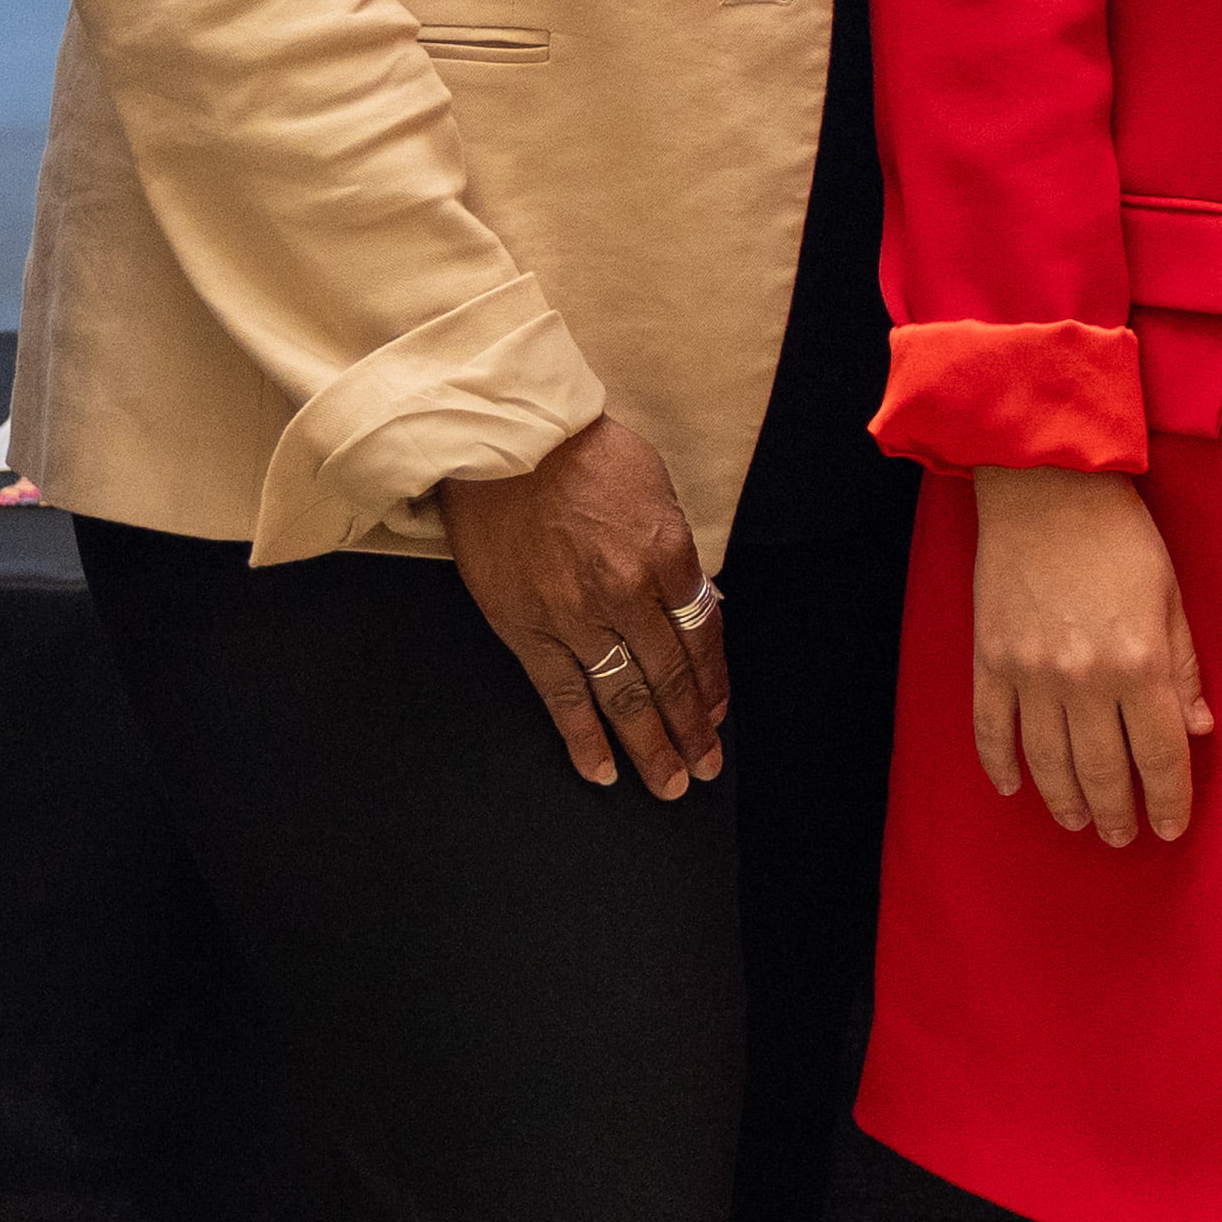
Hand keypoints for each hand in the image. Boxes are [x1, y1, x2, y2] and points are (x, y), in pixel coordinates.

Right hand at [444, 413, 724, 796]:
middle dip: (691, 728)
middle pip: (671, 675)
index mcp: (667, 553)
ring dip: (650, 744)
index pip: (703, 634)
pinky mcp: (526, 628)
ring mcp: (575, 615)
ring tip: (668, 783)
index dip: (713, 680)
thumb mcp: (655, 489)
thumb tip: (694, 603)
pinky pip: (561, 694)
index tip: (719, 713)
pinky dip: (583, 735)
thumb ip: (675, 552)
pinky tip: (602, 770)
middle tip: (704, 768)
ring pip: (622, 693)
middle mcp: (627, 593)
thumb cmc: (582, 453)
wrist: (502, 438)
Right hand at [968, 467, 1210, 849]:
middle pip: (1102, 770)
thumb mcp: (1171, 596)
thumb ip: (1184, 669)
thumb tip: (1199, 729)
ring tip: (1079, 821)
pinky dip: (1000, 765)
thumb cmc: (1120, 535)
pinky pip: (991, 728)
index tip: (1171, 826)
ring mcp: (1029, 672)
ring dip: (1064, 800)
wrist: (1045, 485)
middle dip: (1116, 813)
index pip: (1159, 754)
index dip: (1168, 799)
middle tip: (1121, 836)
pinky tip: (1014, 788)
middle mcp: (1083, 678)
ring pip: (1046, 761)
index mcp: (1139, 663)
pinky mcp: (990, 659)